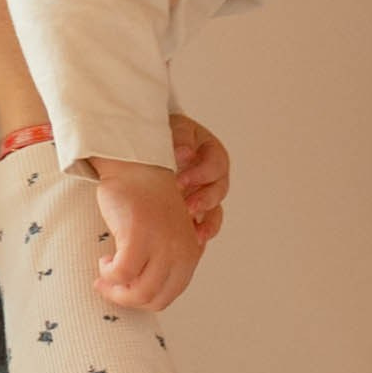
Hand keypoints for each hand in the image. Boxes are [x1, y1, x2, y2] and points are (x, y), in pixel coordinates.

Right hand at [90, 160, 203, 310]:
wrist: (139, 166)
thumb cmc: (147, 199)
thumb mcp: (165, 234)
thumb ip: (163, 259)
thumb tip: (140, 288)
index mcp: (190, 253)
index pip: (169, 294)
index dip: (144, 299)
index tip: (125, 290)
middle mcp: (180, 252)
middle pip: (154, 299)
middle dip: (128, 299)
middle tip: (109, 288)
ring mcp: (161, 245)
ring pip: (138, 292)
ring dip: (116, 290)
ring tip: (104, 277)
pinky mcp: (139, 237)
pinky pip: (121, 274)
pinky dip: (109, 273)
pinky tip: (104, 261)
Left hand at [171, 114, 230, 247]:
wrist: (152, 144)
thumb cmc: (166, 134)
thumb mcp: (174, 128)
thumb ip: (180, 138)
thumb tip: (184, 153)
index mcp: (211, 153)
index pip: (215, 164)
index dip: (200, 174)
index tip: (181, 181)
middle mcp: (213, 177)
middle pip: (219, 190)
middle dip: (204, 200)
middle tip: (187, 208)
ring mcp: (205, 196)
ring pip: (215, 212)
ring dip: (206, 223)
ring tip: (194, 234)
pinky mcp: (196, 213)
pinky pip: (204, 227)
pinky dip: (200, 236)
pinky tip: (193, 244)